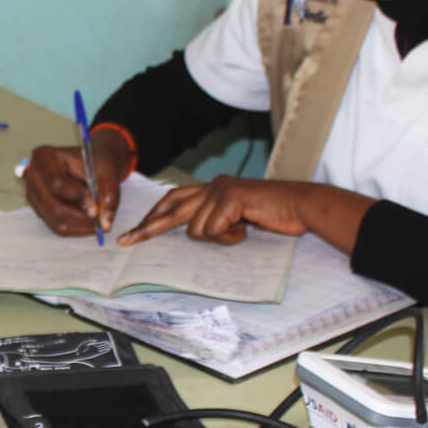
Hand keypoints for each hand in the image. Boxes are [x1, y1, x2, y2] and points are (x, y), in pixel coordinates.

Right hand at [22, 127, 131, 237]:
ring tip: (97, 220)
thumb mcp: (107, 172)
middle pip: (53, 206)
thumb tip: (105, 224)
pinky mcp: (38, 209)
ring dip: (79, 225)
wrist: (89, 164)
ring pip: (55, 220)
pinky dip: (75, 227)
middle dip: (80, 218)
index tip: (95, 210)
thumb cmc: (95, 162)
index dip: (77, 198)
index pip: (57, 183)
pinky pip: (56, 226)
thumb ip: (108, 195)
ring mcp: (32, 195)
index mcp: (44, 157)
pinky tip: (88, 221)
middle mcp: (32, 176)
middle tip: (101, 222)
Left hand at [117, 176, 370, 253]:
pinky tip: (247, 228)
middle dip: (148, 228)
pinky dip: (230, 237)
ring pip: (197, 229)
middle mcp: (212, 185)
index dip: (154, 215)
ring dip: (218, 238)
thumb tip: (195, 234)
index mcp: (212, 189)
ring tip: (241, 231)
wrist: (300, 206)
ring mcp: (220, 190)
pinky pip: (214, 230)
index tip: (135, 231)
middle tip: (126, 241)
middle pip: (171, 209)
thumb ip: (216, 220)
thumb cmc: (272, 215)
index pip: (174, 199)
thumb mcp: (237, 219)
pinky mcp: (230, 198)